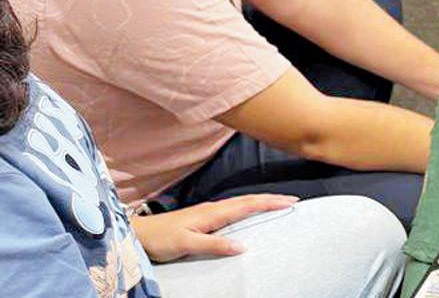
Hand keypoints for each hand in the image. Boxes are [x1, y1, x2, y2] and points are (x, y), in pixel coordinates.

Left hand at [132, 194, 298, 262]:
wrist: (140, 234)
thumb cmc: (161, 238)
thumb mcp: (187, 243)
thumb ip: (215, 244)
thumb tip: (242, 246)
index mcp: (213, 213)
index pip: (248, 205)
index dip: (270, 202)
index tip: (290, 201)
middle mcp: (213, 209)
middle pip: (248, 200)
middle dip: (271, 199)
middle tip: (291, 200)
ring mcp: (208, 212)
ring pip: (241, 203)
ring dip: (261, 202)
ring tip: (276, 203)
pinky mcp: (204, 217)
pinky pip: (233, 209)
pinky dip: (248, 207)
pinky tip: (249, 212)